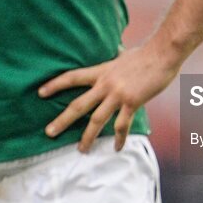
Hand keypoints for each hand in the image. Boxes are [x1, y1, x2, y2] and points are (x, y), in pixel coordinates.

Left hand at [39, 44, 178, 152]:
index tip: (40, 92)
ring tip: (81, 150)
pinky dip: (120, 138)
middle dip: (62, 120)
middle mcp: (105, 84)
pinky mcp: (132, 102)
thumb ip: (116, 59)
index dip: (55, 84)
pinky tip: (117, 148)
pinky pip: (123, 125)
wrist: (162, 54)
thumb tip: (116, 52)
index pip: (72, 77)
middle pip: (78, 104)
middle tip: (48, 132)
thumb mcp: (123, 55)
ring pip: (97, 119)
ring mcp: (118, 94)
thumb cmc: (145, 54)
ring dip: (87, 136)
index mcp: (101, 71)